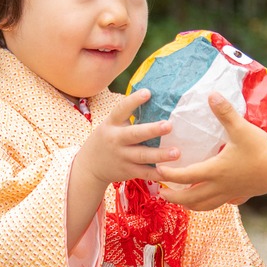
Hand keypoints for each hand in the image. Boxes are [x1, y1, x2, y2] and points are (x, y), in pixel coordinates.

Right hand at [67, 89, 180, 247]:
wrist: (89, 167)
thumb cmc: (107, 139)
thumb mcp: (111, 125)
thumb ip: (128, 115)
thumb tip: (155, 97)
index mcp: (112, 124)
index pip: (121, 109)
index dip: (134, 100)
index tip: (148, 92)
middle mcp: (116, 140)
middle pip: (134, 134)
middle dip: (152, 130)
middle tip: (169, 125)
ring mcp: (122, 157)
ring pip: (142, 156)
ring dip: (160, 155)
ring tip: (177, 152)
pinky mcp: (127, 172)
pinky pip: (144, 174)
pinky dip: (157, 174)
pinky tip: (170, 172)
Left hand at [156, 93, 266, 209]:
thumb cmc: (261, 150)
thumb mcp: (241, 128)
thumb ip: (225, 112)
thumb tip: (211, 94)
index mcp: (215, 170)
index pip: (184, 176)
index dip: (168, 174)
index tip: (157, 170)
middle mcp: (219, 186)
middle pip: (190, 198)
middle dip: (173, 197)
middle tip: (160, 192)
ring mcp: (230, 193)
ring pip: (204, 206)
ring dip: (189, 204)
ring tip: (181, 200)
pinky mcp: (240, 195)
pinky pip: (220, 204)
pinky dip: (209, 204)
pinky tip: (210, 198)